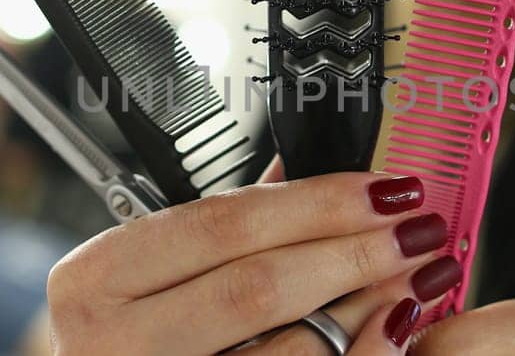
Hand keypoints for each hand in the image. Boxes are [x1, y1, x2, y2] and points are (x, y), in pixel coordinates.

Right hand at [45, 159, 461, 354]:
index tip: (381, 186)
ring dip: (367, 307)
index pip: (223, 225)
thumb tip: (305, 175)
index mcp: (98, 279)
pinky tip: (393, 328)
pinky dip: (357, 355)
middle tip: (416, 226)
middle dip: (353, 250)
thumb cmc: (107, 337)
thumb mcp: (138, 271)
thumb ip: (217, 227)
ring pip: (287, 349)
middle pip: (259, 286)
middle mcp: (117, 341)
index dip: (316, 202)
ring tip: (417, 274)